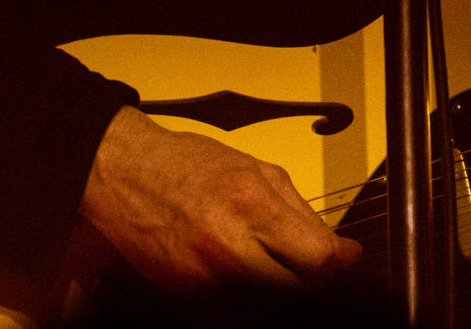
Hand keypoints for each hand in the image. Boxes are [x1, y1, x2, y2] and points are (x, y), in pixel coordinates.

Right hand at [79, 105, 359, 296]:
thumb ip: (306, 216)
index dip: (336, 262)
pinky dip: (245, 290)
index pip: (317, 260)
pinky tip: (238, 265)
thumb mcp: (260, 172)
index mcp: (250, 206)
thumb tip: (345, 252)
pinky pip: (232, 305)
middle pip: (295, 290)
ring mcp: (201, 278)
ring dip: (277, 285)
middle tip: (306, 262)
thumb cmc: (190, 165)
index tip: (342, 258)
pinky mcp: (183, 296)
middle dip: (309, 278)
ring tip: (266, 257)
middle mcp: (225, 247)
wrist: (125, 174)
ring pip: (266, 302)